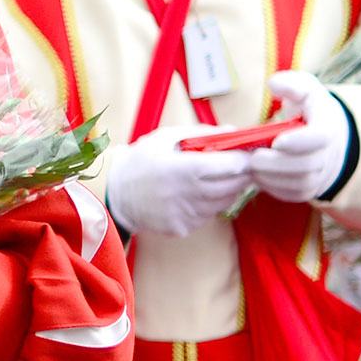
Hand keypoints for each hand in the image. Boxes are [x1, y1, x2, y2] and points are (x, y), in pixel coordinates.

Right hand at [99, 131, 255, 238]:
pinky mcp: (183, 228)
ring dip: (226, 190)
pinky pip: (208, 215)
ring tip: (209, 179)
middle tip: (236, 166)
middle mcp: (189, 195)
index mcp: (185, 169)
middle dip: (240, 175)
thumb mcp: (165, 138)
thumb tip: (234, 132)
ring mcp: (187, 214)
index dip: (245, 160)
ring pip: (225, 202)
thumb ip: (202, 133)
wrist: (113, 194)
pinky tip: (193, 195)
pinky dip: (209, 204)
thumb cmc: (140, 161)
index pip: (233, 167)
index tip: (247, 155)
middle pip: (235, 186)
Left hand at [244, 71, 355, 203]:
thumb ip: (291, 83)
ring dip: (272, 177)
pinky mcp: (309, 188)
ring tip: (251, 165)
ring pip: (299, 183)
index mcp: (328, 126)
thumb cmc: (307, 107)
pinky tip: (257, 175)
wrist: (322, 133)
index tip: (277, 141)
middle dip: (276, 163)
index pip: (320, 138)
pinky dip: (272, 187)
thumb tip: (275, 85)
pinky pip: (292, 194)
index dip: (300, 141)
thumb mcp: (303, 87)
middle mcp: (330, 154)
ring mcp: (321, 174)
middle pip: (306, 165)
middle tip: (252, 157)